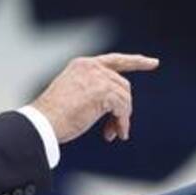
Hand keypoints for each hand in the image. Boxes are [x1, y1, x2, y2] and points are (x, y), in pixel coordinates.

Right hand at [30, 54, 158, 143]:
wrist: (42, 122)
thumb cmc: (52, 115)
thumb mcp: (72, 93)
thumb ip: (92, 90)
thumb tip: (116, 104)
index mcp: (82, 65)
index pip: (115, 60)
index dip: (136, 61)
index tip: (153, 63)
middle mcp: (91, 67)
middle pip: (123, 85)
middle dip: (123, 108)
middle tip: (117, 128)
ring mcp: (98, 78)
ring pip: (125, 98)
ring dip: (122, 118)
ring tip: (114, 133)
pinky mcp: (103, 92)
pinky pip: (123, 108)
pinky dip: (122, 122)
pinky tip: (114, 134)